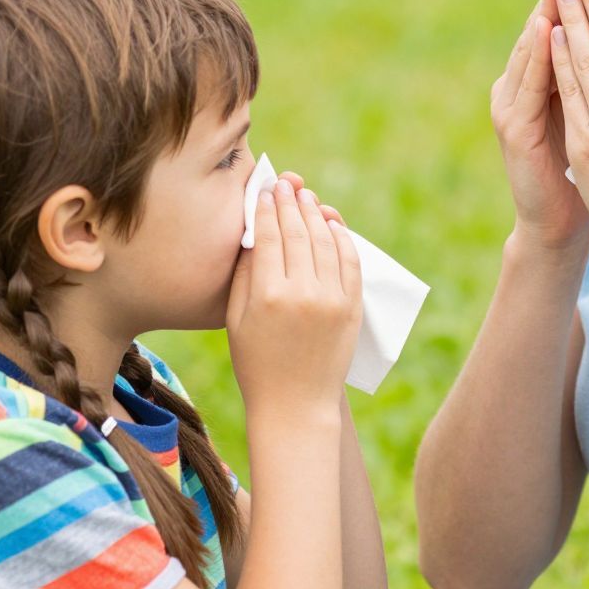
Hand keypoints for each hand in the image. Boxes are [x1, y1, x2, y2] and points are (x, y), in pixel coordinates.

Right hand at [227, 178, 362, 422]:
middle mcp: (302, 293)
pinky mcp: (351, 307)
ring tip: (306, 197)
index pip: (268, 236)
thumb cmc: (256, 364)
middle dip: (290, 203)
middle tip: (285, 183)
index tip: (264, 190)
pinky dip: (342, 238)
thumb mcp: (237, 320)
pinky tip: (332, 224)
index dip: (265, 209)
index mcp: (267, 295)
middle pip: (298, 233)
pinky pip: (349, 262)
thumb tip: (253, 234)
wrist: (296, 405)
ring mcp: (331, 299)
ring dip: (315, 214)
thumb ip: (244, 275)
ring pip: (325, 242)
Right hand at [490, 0, 588, 254]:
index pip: (573, 23)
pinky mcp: (511, 126)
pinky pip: (526, 85)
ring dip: (548, 11)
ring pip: (533, 48)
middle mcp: (527, 83)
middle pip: (550, 25)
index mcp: (553, 78)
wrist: (561, 224)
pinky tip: (547, 29)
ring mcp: (514, 102)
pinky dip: (536, 56)